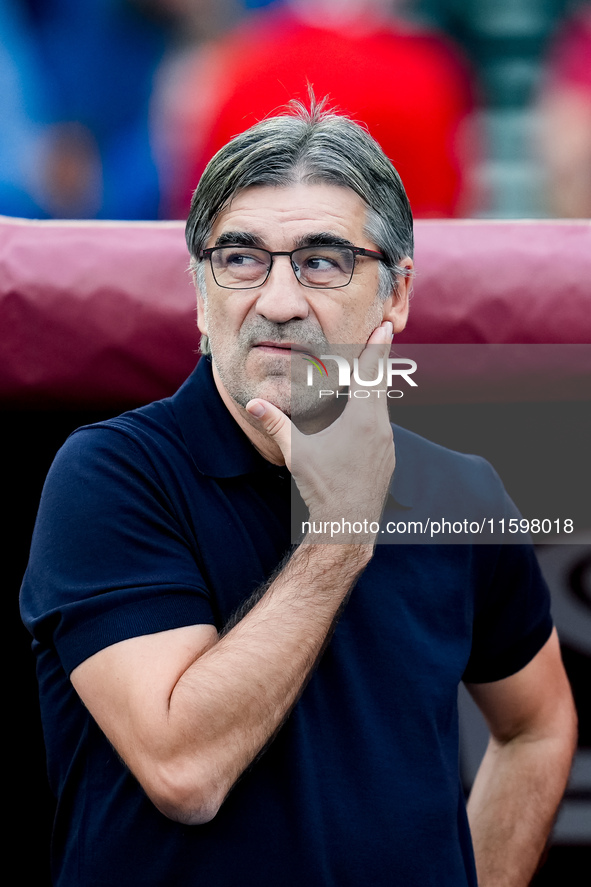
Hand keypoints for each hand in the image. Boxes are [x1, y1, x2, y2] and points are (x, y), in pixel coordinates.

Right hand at [246, 322, 394, 542]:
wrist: (349, 525)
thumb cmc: (323, 487)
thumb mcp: (297, 453)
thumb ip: (275, 425)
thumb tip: (252, 404)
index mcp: (363, 420)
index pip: (372, 373)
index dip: (378, 347)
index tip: (386, 325)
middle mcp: (381, 429)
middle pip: (382, 385)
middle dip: (379, 360)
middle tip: (382, 334)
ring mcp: (387, 445)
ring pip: (383, 406)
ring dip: (377, 387)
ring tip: (371, 370)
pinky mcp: (387, 458)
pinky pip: (382, 425)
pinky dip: (375, 410)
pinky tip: (365, 413)